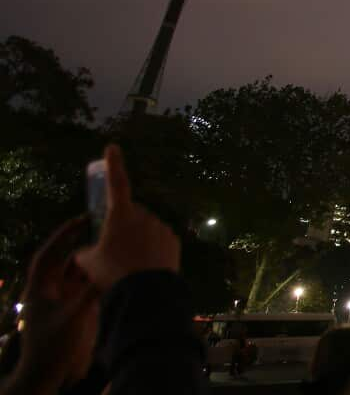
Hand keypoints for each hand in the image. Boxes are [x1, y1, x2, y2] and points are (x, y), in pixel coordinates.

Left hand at [8, 218, 99, 393]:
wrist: (47, 372)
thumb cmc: (52, 345)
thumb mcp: (72, 317)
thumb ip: (90, 294)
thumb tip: (110, 271)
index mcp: (39, 287)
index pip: (49, 254)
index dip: (63, 235)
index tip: (81, 219)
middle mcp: (50, 289)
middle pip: (67, 260)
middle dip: (84, 245)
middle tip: (105, 230)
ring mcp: (62, 299)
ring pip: (79, 273)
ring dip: (95, 262)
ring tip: (116, 248)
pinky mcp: (74, 309)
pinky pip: (88, 286)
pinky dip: (100, 277)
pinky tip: (118, 271)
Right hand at [74, 145, 179, 291]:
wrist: (146, 292)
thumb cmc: (112, 272)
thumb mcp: (89, 262)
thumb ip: (85, 252)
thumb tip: (85, 252)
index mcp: (121, 214)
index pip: (116, 183)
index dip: (114, 164)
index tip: (112, 147)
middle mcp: (144, 215)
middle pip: (131, 214)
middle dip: (123, 226)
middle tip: (114, 250)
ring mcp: (161, 227)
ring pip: (146, 229)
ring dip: (138, 240)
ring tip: (130, 265)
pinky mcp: (174, 241)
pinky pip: (159, 241)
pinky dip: (152, 249)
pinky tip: (145, 267)